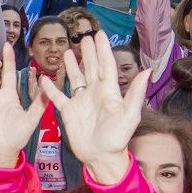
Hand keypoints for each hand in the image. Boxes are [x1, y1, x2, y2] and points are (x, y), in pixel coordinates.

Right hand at [40, 31, 149, 183]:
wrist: (100, 157)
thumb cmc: (117, 139)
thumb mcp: (129, 115)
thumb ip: (136, 93)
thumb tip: (147, 71)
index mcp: (109, 91)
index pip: (105, 65)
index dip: (103, 50)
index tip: (99, 35)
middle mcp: (94, 93)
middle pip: (91, 68)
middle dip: (88, 53)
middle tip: (84, 38)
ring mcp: (80, 102)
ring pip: (75, 78)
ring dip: (72, 65)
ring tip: (67, 52)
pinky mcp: (68, 112)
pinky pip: (57, 97)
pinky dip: (50, 88)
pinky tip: (44, 79)